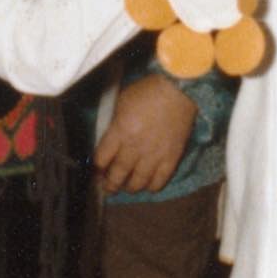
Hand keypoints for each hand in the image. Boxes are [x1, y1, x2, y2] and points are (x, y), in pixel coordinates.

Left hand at [96, 74, 198, 194]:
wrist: (178, 90)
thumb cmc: (148, 91)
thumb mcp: (122, 102)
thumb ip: (115, 123)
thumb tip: (111, 138)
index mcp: (120, 132)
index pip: (102, 158)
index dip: (97, 168)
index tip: (97, 171)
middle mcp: (135, 147)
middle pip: (118, 174)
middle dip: (111, 184)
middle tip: (108, 187)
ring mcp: (154, 155)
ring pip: (138, 181)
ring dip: (131, 187)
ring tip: (127, 187)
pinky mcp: (172, 158)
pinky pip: (160, 180)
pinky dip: (153, 186)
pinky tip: (148, 186)